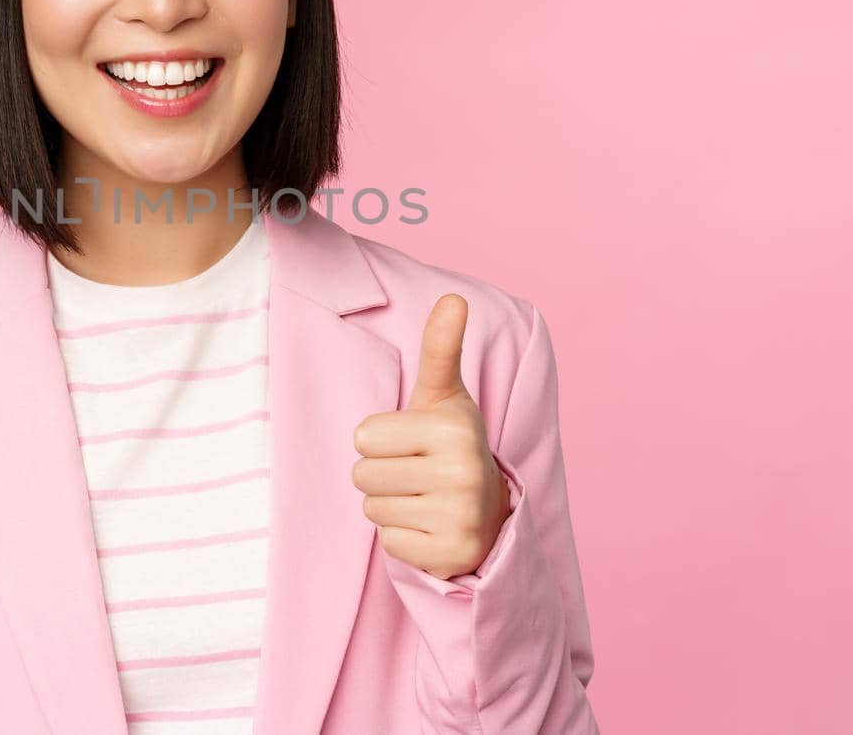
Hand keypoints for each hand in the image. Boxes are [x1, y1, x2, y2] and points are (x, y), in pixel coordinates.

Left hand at [352, 293, 511, 579]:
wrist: (490, 513)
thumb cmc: (450, 445)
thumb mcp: (444, 395)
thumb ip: (441, 347)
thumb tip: (453, 297)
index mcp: (455, 429)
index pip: (363, 436)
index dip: (380, 440)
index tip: (414, 444)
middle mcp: (462, 473)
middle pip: (362, 474)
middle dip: (382, 474)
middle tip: (418, 473)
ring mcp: (459, 518)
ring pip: (372, 509)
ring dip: (390, 504)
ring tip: (423, 498)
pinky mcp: (449, 556)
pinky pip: (388, 542)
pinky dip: (402, 537)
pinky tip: (429, 526)